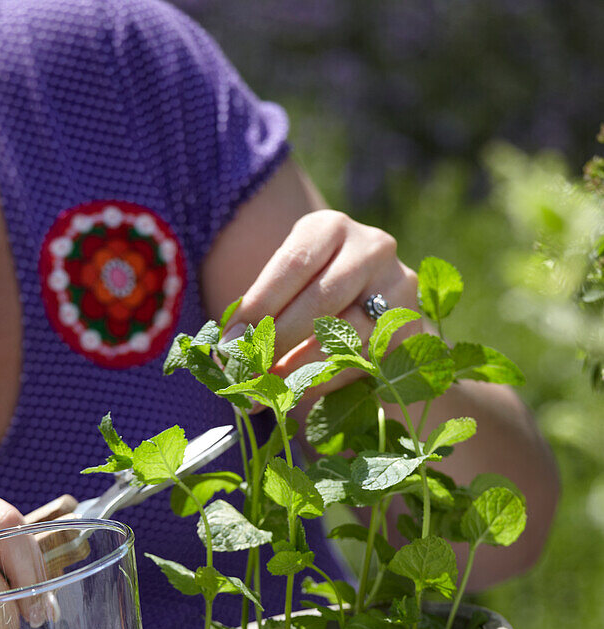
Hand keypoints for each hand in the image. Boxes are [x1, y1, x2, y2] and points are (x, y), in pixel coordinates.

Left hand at [223, 210, 419, 378]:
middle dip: (278, 340)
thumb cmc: (311, 295)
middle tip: (247, 370)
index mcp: (328, 228)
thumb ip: (261, 315)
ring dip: (300, 367)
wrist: (371, 307)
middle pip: (320, 300)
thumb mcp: (286, 289)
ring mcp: (397, 285)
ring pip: (345, 334)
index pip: (293, 263)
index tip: (231, 340)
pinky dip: (326, 379)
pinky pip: (362, 359)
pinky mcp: (409, 325)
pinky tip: (299, 391)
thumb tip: (227, 354)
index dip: (260, 305)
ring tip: (268, 387)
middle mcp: (370, 247)